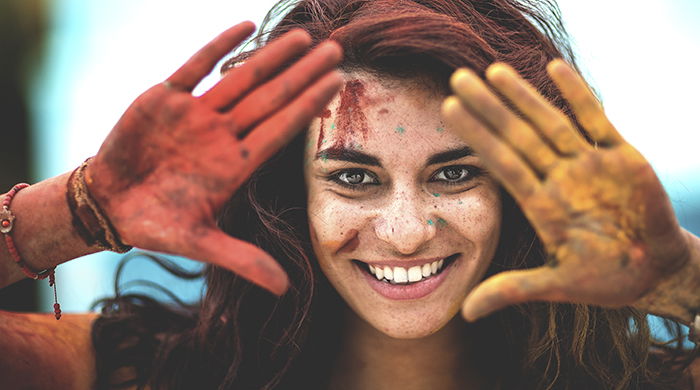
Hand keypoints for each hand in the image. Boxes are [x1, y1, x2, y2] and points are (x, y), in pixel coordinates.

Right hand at [86, 22, 342, 294]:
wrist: (110, 203)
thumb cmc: (156, 224)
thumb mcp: (199, 242)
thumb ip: (243, 259)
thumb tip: (286, 289)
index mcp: (235, 165)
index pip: (281, 129)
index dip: (309, 106)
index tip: (338, 83)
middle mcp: (224, 135)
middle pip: (271, 99)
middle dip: (302, 75)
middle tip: (337, 49)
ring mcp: (198, 114)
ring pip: (241, 79)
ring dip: (270, 57)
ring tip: (303, 37)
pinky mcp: (167, 98)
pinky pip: (195, 66)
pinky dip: (218, 47)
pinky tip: (244, 25)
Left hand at [442, 59, 690, 320]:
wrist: (655, 272)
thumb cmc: (606, 279)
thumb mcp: (556, 286)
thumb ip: (512, 290)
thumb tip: (465, 313)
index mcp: (541, 204)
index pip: (501, 162)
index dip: (476, 136)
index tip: (448, 111)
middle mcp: (559, 178)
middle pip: (518, 135)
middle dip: (489, 107)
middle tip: (457, 77)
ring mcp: (589, 165)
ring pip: (550, 123)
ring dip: (523, 96)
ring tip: (494, 70)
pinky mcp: (623, 157)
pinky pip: (598, 121)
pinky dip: (579, 96)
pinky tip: (555, 68)